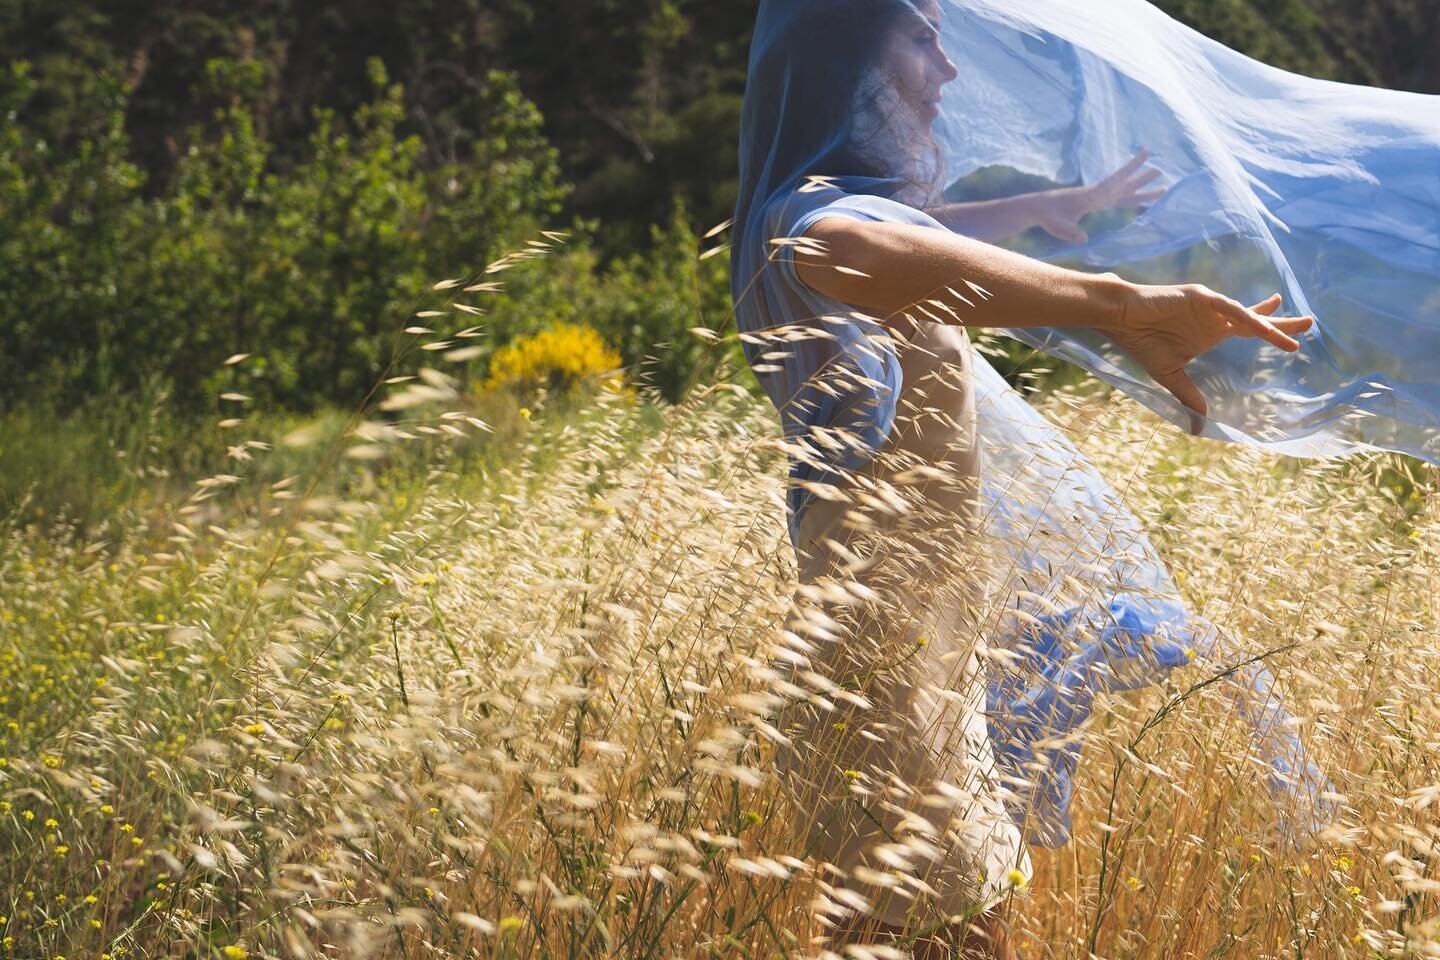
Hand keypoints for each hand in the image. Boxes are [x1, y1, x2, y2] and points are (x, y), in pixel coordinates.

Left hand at [1031, 148, 1165, 245]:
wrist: (1036, 208)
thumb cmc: (1047, 217)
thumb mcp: (1058, 227)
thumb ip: (1070, 232)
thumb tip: (1084, 240)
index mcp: (1091, 195)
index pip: (1115, 181)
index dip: (1130, 169)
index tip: (1144, 156)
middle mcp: (1097, 194)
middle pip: (1124, 185)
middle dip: (1142, 179)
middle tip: (1160, 170)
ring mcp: (1096, 198)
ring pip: (1123, 192)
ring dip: (1140, 189)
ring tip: (1160, 186)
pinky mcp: (1093, 203)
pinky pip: (1115, 199)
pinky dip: (1128, 198)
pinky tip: (1135, 198)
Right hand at [1106, 281, 1314, 434]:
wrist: (1120, 318)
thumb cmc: (1142, 341)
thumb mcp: (1170, 375)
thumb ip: (1189, 397)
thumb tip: (1200, 427)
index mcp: (1210, 331)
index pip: (1248, 329)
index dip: (1270, 332)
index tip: (1292, 341)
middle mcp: (1215, 316)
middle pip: (1256, 319)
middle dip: (1283, 323)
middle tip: (1310, 323)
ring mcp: (1209, 305)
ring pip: (1248, 315)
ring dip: (1272, 324)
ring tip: (1296, 332)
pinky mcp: (1200, 297)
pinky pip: (1231, 308)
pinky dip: (1249, 318)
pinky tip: (1265, 328)